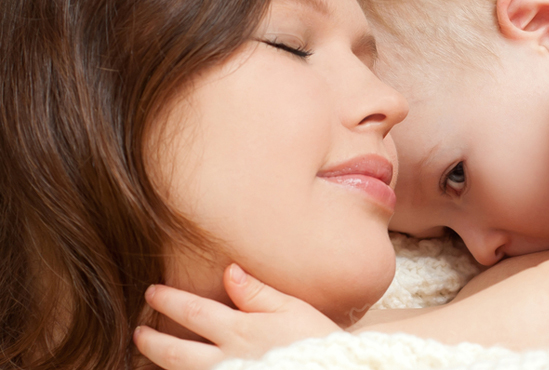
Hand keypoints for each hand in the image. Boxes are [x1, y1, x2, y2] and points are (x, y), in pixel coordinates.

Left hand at [133, 264, 340, 369]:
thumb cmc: (318, 340)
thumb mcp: (292, 309)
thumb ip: (256, 292)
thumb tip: (229, 270)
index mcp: (241, 330)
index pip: (193, 313)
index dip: (168, 301)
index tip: (152, 292)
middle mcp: (229, 359)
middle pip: (176, 352)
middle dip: (152, 340)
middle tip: (137, 331)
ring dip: (160, 365)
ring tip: (144, 358)